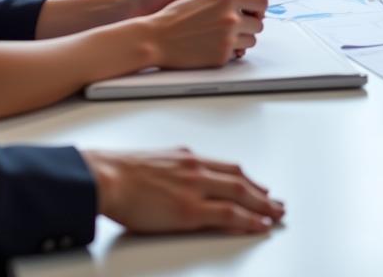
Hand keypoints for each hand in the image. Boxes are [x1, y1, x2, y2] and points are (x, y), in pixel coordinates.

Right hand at [84, 147, 284, 234]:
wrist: (106, 177)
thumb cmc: (119, 174)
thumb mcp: (153, 163)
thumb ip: (172, 170)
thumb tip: (177, 180)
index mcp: (187, 157)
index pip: (226, 167)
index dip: (245, 178)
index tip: (257, 186)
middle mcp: (197, 168)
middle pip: (239, 179)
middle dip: (260, 192)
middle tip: (275, 203)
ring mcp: (196, 188)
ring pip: (240, 194)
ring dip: (262, 205)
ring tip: (276, 214)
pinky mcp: (191, 209)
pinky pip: (229, 214)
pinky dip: (248, 220)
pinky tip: (260, 225)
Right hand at [147, 0, 267, 68]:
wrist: (156, 39)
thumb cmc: (174, 17)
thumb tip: (244, 2)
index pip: (261, 0)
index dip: (258, 6)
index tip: (253, 9)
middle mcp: (230, 17)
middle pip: (259, 22)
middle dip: (250, 23)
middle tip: (237, 24)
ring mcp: (228, 38)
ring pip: (251, 39)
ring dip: (242, 38)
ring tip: (225, 35)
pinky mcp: (222, 56)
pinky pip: (237, 53)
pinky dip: (230, 50)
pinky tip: (214, 45)